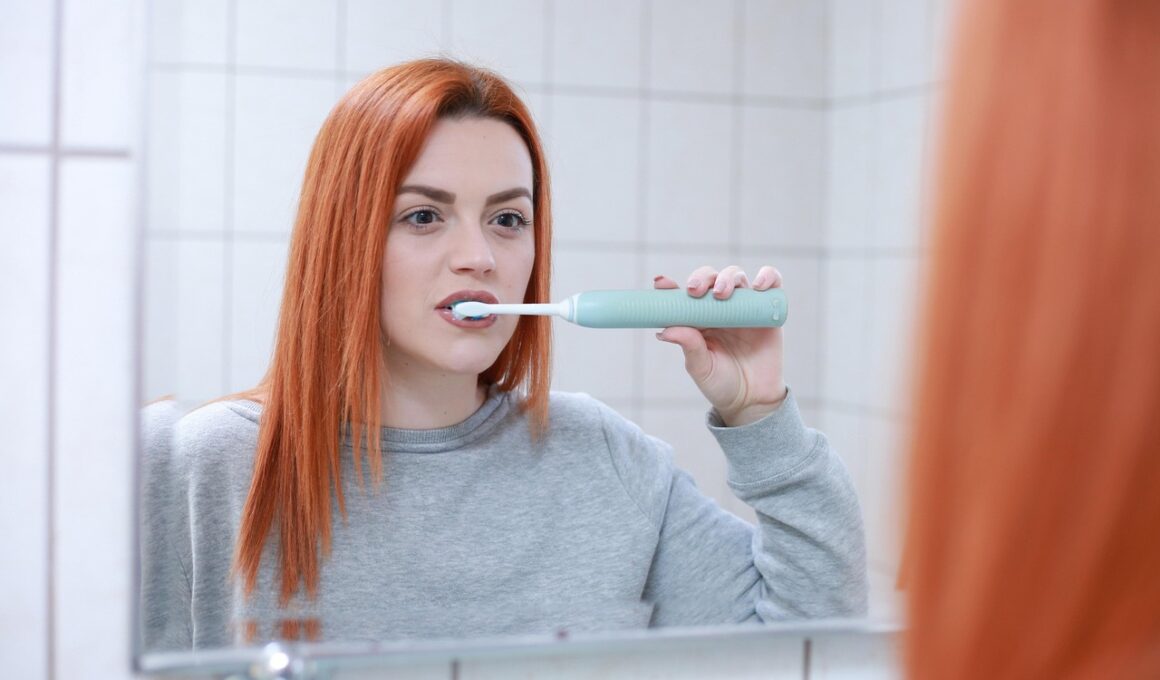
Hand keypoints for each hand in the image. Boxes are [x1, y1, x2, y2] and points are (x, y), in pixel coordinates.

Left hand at [653, 265, 787, 426]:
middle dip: (701, 278)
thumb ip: (688, 347)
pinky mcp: (768, 309)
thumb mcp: (701, 367)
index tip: (661, 283)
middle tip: (694, 291)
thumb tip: (664, 330)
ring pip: (736, 276)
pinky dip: (768, 277)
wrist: (753, 400)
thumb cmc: (722, 384)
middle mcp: (720, 308)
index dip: (672, 285)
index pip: (683, 295)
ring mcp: (744, 307)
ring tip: (722, 293)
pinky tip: (760, 285)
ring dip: (728, 277)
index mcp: (698, 319)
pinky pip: (771, 284)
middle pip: (710, 278)